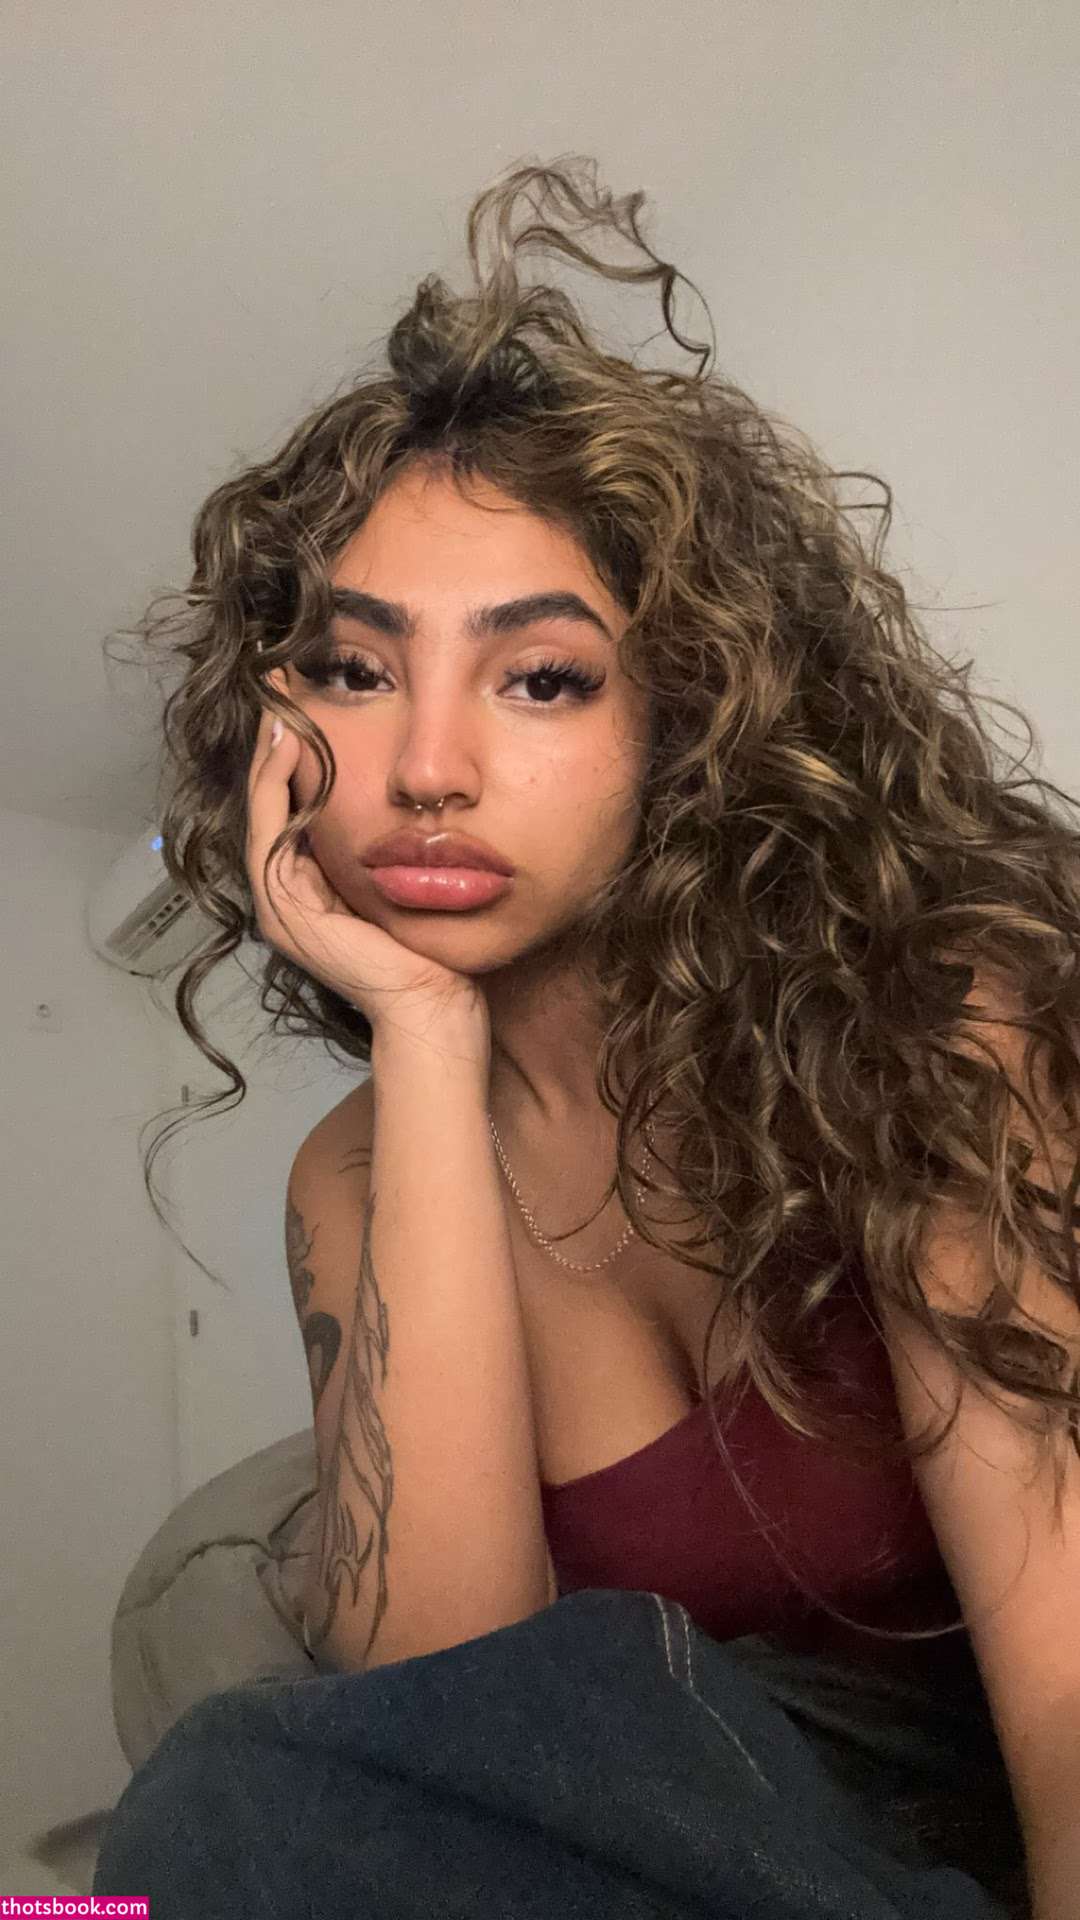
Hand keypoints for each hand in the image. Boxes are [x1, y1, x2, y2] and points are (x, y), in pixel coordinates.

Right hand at [245, 690, 489, 1049]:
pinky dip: (273, 787)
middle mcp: (288, 894)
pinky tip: (288, 746)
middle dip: (272, 742)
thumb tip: (413, 793)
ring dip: (267, 755)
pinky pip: (269, 833)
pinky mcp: (284, 911)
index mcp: (314, 885)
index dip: (295, 753)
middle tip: (279, 684)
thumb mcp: (409, 880)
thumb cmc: (434, 951)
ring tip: (278, 702)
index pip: (295, 805)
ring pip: (262, 810)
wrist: (435, 1007)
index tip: (305, 698)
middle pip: (270, 801)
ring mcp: (280, 904)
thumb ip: (394, 845)